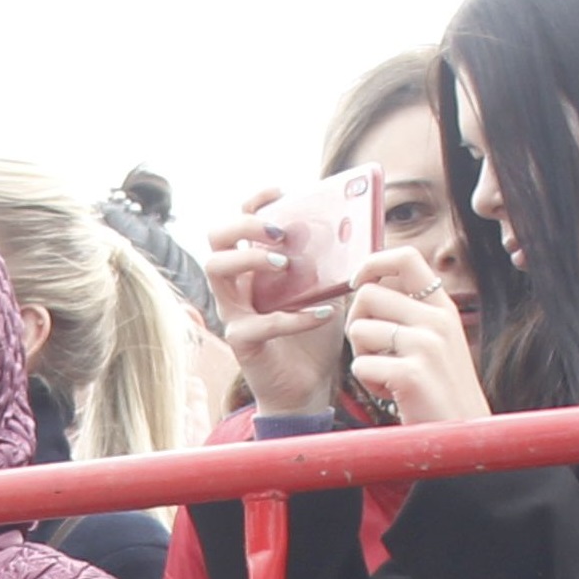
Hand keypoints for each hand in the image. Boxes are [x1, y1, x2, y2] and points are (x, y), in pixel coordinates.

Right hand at [204, 188, 357, 421]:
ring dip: (251, 259)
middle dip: (243, 225)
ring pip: (217, 270)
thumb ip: (333, 262)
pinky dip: (294, 316)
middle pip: (215, 240)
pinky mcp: (242, 342)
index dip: (252, 204)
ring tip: (286, 265)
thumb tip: (363, 228)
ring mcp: (234, 312)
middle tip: (278, 232)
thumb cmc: (314, 335)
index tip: (278, 192)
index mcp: (253, 270)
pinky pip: (260, 323)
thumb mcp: (327, 289)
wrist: (308, 386)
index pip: (237, 225)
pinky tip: (323, 315)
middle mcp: (236, 287)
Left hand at [342, 250, 485, 426]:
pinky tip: (392, 393)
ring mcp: (426, 344)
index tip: (356, 283)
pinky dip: (367, 382)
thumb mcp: (435, 341)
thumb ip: (409, 314)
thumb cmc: (440, 391)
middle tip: (372, 350)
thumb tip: (365, 289)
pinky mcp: (411, 373)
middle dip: (356, 323)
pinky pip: (359, 364)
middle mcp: (437, 319)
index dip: (372, 263)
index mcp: (443, 307)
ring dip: (362, 356)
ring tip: (388, 376)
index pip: (406, 257)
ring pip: (358, 329)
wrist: (465, 434)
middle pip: (368, 294)